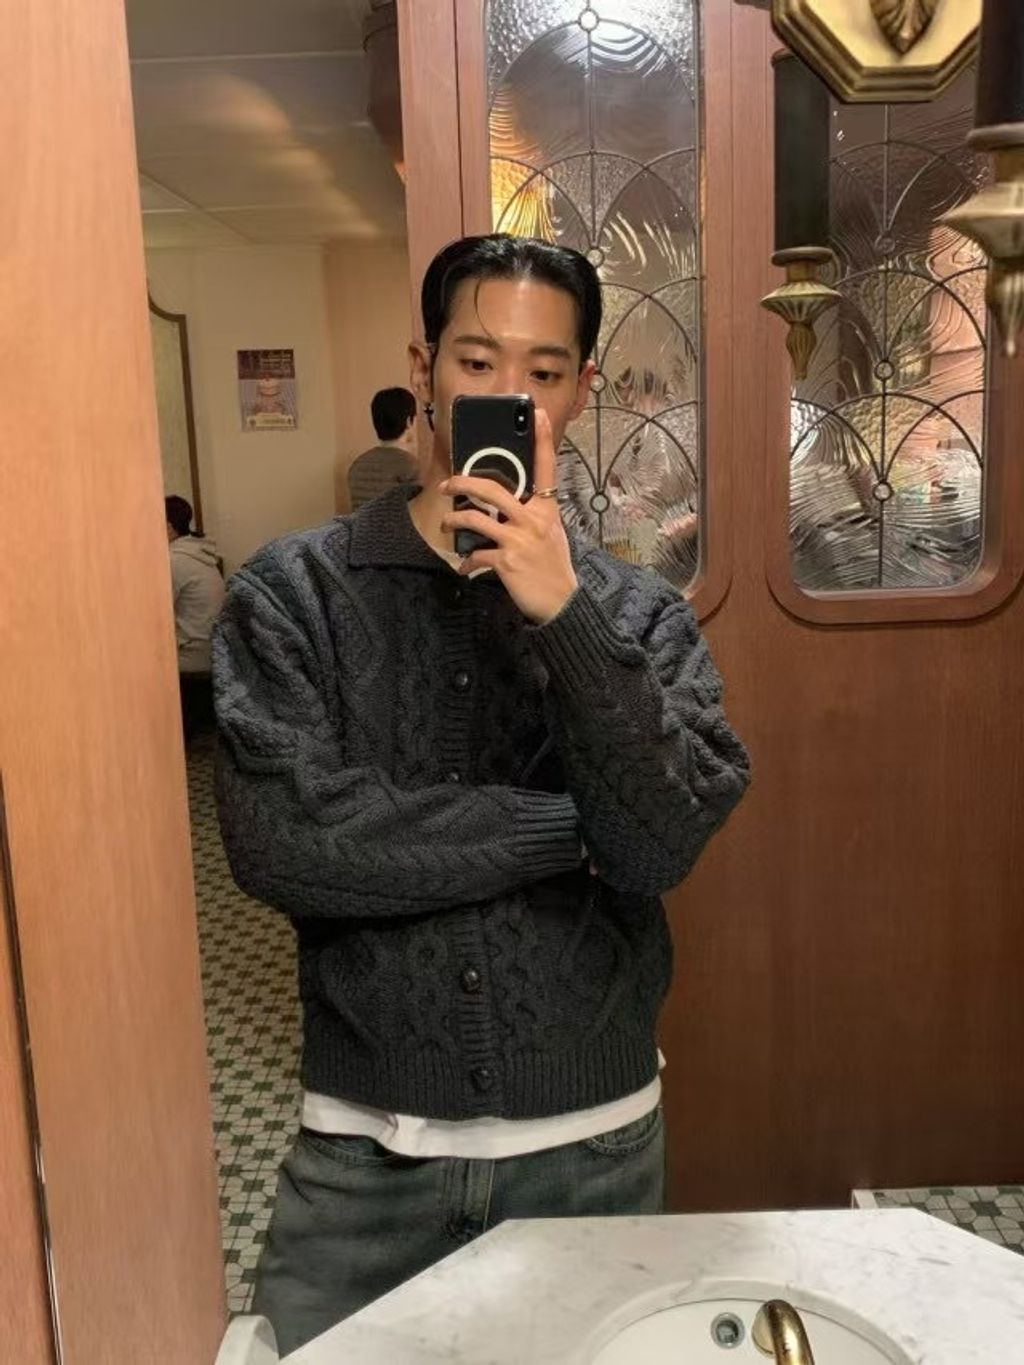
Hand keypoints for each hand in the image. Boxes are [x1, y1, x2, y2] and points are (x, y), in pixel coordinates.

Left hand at [440, 408, 577, 624]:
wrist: (562, 602)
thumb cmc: (554, 568)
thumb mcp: (551, 535)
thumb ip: (532, 517)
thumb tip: (506, 509)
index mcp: (547, 510)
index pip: (546, 468)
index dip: (542, 439)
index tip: (537, 413)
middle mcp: (533, 520)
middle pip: (493, 489)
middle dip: (464, 483)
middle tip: (448, 484)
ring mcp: (519, 540)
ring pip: (476, 519)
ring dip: (456, 520)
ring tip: (448, 523)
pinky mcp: (507, 561)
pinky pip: (477, 555)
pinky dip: (467, 562)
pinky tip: (465, 568)